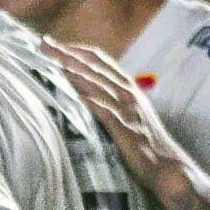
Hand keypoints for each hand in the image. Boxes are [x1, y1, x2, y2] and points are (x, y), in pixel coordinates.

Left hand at [44, 36, 186, 191]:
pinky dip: (89, 101)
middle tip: (42, 44)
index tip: (52, 44)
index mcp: (126, 86)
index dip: (74, 49)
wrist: (166, 165)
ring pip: (96, 83)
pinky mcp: (125, 129)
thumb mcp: (128, 112)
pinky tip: (72, 95)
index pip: (98, 59)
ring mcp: (126, 109)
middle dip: (66, 54)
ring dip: (73, 71)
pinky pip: (105, 112)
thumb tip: (82, 89)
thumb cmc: (143, 141)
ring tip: (51, 62)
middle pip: (92, 66)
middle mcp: (126, 92)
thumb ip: (110, 97)